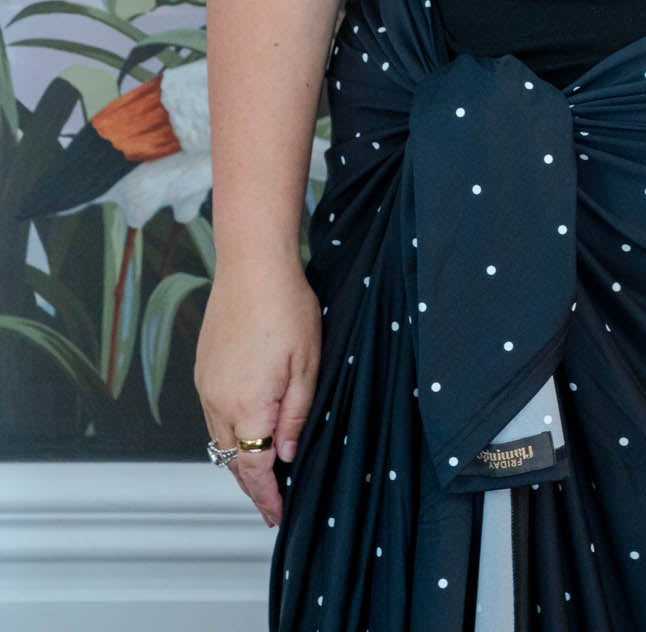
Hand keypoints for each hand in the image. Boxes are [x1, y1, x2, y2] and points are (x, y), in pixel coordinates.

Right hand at [195, 258, 320, 527]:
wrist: (252, 265)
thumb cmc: (286, 308)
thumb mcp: (307, 366)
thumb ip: (296, 416)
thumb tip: (287, 456)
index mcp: (246, 405)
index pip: (253, 468)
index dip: (266, 496)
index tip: (277, 515)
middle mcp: (217, 401)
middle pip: (231, 459)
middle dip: (252, 484)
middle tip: (273, 503)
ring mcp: (206, 385)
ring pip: (219, 438)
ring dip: (238, 458)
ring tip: (263, 472)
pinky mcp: (202, 369)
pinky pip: (213, 414)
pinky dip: (229, 431)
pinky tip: (247, 429)